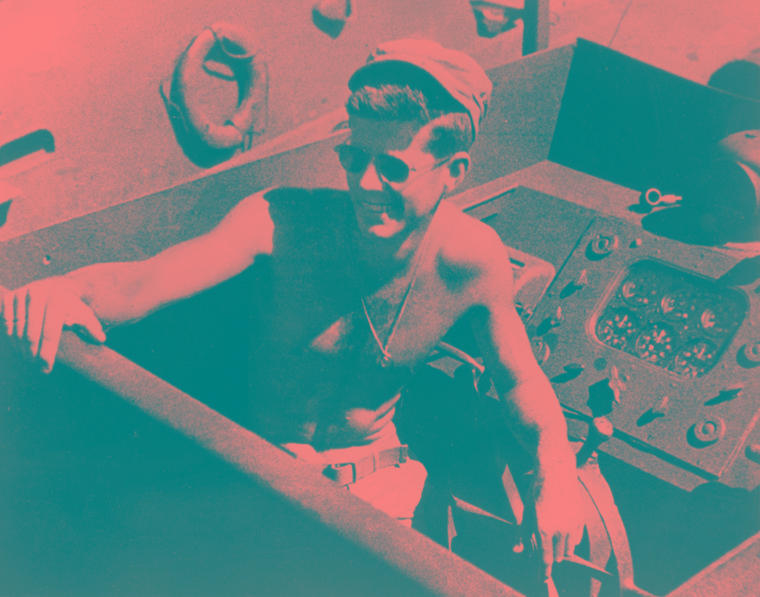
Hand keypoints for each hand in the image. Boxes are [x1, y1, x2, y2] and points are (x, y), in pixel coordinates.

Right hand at [1, 277, 105, 372]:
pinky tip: (18, 347)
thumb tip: (100, 339)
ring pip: (17, 329)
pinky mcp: (10, 297)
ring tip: (28, 358)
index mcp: (58, 300)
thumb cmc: (72, 307)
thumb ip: (92, 328)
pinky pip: (6, 322)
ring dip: (20, 348)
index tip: (46, 369)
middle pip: (31, 333)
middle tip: (35, 365)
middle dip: (33, 354)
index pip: (50, 333)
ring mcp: (22, 294)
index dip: (48, 353)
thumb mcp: (85, 315)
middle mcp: (38, 294)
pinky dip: (11, 337)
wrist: (56, 287)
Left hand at [525, 462, 584, 581]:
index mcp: (544, 529)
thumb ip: (522, 535)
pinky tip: (562, 528)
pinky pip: (576, 540)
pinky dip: (569, 540)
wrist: (555, 474)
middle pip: (557, 557)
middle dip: (550, 556)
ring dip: (560, 549)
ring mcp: (572, 526)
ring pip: (568, 551)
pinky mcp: (580, 520)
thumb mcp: (525, 513)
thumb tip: (518, 552)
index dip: (544, 572)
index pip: (545, 559)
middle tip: (544, 546)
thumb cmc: (536, 493)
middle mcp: (560, 530)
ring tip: (552, 535)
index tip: (542, 579)